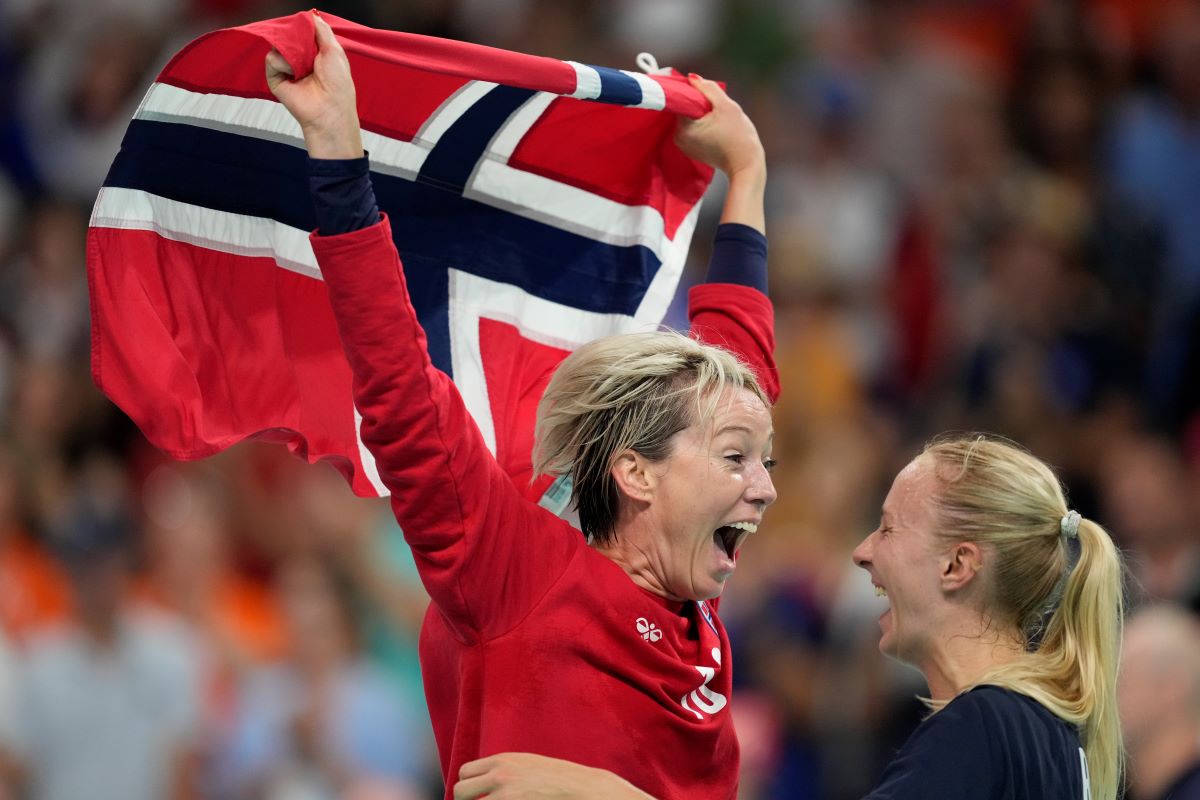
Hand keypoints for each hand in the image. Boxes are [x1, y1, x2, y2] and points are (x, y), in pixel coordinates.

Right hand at [265, 12, 363, 157]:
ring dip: (292, 51)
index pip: (302, 30)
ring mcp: (287, 67)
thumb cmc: (337, 85)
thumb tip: (312, 15)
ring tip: (305, 66)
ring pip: (279, 44)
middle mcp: (300, 58)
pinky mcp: (275, 77)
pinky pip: (272, 58)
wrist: (329, 109)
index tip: (305, 26)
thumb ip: (322, 30)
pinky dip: (283, 63)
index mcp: (315, 52)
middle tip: (308, 49)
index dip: (302, 27)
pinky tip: (294, 73)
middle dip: (296, 37)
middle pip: (288, 35)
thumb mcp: (334, 50)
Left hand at [454, 753, 654, 799]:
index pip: (464, 772)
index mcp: (502, 760)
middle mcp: (500, 774)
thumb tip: (485, 782)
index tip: (478, 798)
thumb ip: (505, 770)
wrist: (583, 787)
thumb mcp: (528, 765)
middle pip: (460, 791)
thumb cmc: (559, 779)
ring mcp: (505, 793)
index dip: (469, 788)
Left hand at [674, 75, 764, 180]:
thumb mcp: (726, 106)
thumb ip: (708, 88)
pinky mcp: (692, 151)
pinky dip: (703, 125)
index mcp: (683, 127)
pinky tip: (718, 129)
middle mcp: (678, 138)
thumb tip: (692, 77)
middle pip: (686, 109)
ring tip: (720, 121)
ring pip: (691, 119)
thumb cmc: (738, 136)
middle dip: (700, 104)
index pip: (682, 99)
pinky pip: (694, 130)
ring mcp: (684, 146)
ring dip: (703, 114)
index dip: (695, 92)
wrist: (746, 166)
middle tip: (718, 109)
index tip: (708, 93)